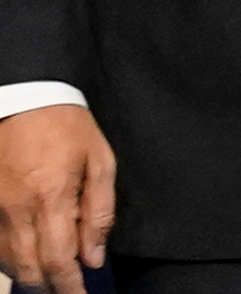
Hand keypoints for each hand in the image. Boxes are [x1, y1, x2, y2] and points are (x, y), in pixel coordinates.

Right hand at [0, 105, 112, 293]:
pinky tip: (27, 256)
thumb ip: (99, 211)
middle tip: (69, 289)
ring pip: (7, 263)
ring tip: (52, 276)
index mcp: (50, 198)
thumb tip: (94, 255)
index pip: (59, 260)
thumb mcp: (100, 161)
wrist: (24, 98)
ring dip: (30, 275)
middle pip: (29, 270)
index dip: (71, 286)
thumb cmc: (67, 127)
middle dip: (50, 286)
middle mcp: (16, 211)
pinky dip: (9, 260)